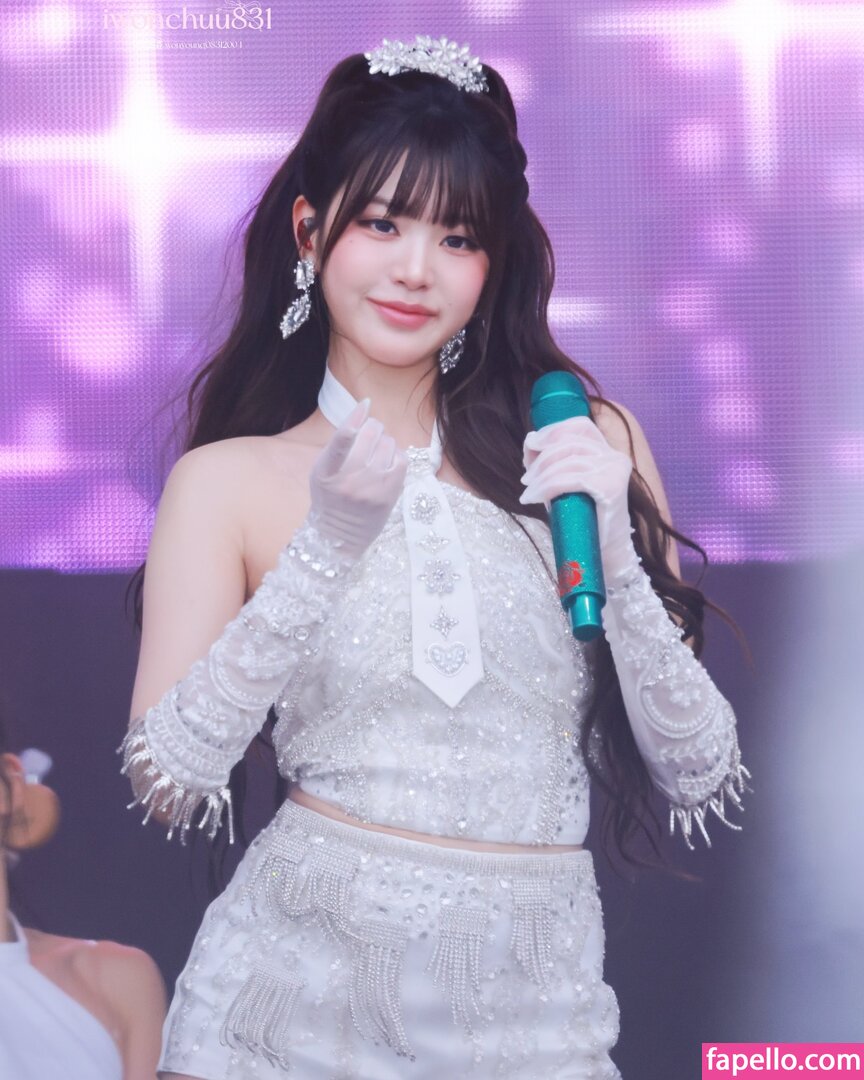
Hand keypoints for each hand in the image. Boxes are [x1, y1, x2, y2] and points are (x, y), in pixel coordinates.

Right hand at [308, 400, 408, 560]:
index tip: (365, 404)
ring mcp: (372, 489)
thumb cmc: (329, 498)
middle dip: (372, 426)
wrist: (340, 537)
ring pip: (387, 444)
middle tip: (370, 431)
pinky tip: (387, 461)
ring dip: (384, 440)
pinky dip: (395, 454)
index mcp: (326, 472)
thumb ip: (337, 446)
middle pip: (370, 436)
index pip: (339, 444)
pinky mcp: (389, 495)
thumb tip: (361, 415)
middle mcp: (349, 480)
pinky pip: (401, 460)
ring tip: (376, 451)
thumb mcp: (321, 472)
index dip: (353, 421)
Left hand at [519, 416, 636, 575]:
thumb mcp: (565, 485)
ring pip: (567, 461)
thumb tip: (529, 439)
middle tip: (525, 480)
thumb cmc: (585, 521)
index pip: (580, 426)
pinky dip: (547, 487)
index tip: (532, 443)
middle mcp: (615, 457)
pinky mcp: (611, 487)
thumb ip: (551, 463)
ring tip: (527, 493)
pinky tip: (533, 498)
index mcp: (607, 453)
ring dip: (541, 477)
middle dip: (541, 458)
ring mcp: (615, 470)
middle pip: (569, 442)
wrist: (607, 554)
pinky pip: (571, 479)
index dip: (553, 430)